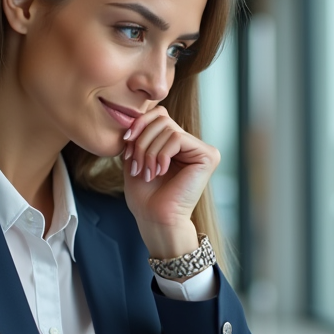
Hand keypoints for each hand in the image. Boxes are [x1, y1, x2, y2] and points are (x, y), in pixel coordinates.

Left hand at [121, 105, 219, 256]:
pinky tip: (160, 171)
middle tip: (136, 165)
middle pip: (161, 118)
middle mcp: (191, 144)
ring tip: (147, 172)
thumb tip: (135, 115)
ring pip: (167, 128)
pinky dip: (161, 154)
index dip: (139, 124)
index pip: (158, 114)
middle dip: (142, 140)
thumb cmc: (145, 195)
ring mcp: (201, 149)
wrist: (155, 218)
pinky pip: (177, 138)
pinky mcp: (208, 155)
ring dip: (149, 150)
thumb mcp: (135, 157)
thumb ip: (139, 134)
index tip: (125, 144)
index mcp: (176, 143)